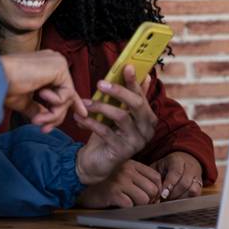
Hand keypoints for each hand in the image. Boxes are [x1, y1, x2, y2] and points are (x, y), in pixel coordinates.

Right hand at [0, 50, 86, 132]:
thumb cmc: (5, 87)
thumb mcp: (24, 101)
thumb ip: (37, 108)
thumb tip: (45, 119)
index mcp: (46, 67)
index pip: (64, 87)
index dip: (72, 103)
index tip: (81, 115)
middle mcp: (54, 61)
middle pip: (66, 95)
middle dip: (56, 115)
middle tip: (44, 128)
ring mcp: (57, 62)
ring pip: (67, 97)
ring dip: (54, 114)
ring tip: (37, 119)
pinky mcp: (60, 66)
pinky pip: (66, 93)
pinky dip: (55, 103)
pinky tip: (41, 97)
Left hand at [73, 65, 156, 184]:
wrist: (97, 162)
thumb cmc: (108, 134)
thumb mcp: (117, 114)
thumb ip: (129, 97)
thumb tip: (144, 75)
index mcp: (148, 119)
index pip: (142, 96)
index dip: (134, 81)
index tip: (126, 67)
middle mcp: (147, 130)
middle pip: (136, 105)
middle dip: (119, 91)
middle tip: (101, 82)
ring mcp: (136, 142)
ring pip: (121, 117)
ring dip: (100, 106)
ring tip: (85, 102)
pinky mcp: (122, 151)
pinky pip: (106, 131)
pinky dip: (91, 122)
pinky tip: (79, 118)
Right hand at [76, 160, 161, 207]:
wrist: (81, 178)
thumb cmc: (103, 177)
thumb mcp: (121, 170)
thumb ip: (136, 176)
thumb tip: (155, 191)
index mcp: (132, 164)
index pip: (156, 177)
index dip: (157, 189)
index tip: (152, 196)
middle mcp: (128, 171)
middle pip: (153, 189)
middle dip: (150, 200)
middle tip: (142, 203)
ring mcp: (120, 181)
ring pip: (144, 199)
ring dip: (139, 205)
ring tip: (130, 203)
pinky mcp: (112, 192)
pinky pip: (130, 204)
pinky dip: (127, 207)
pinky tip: (119, 203)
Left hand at [152, 151, 203, 200]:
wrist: (184, 161)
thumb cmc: (166, 166)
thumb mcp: (158, 166)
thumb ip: (154, 176)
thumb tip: (150, 189)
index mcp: (177, 160)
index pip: (176, 172)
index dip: (169, 185)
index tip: (163, 194)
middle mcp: (190, 167)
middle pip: (185, 183)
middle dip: (174, 194)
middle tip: (165, 200)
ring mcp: (197, 176)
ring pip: (193, 190)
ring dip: (181, 198)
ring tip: (171, 201)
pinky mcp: (201, 186)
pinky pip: (197, 196)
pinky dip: (187, 201)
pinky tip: (178, 202)